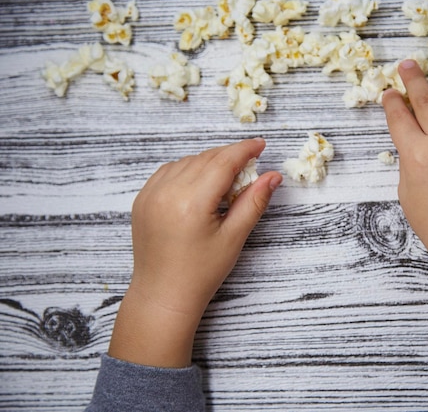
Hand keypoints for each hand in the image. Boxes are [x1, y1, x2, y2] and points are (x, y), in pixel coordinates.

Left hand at [109, 138, 281, 366]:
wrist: (163, 295)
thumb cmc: (201, 272)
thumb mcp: (234, 237)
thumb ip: (254, 202)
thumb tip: (273, 176)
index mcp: (191, 202)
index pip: (223, 162)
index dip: (244, 150)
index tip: (261, 145)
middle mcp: (166, 192)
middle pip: (205, 159)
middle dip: (230, 156)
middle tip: (250, 165)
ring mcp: (150, 194)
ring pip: (187, 162)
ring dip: (209, 162)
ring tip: (227, 179)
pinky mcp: (141, 200)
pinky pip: (168, 172)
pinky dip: (187, 170)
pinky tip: (201, 183)